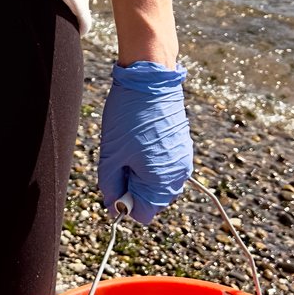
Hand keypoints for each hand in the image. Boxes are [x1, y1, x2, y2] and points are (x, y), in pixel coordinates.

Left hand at [98, 58, 191, 224]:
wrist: (150, 80)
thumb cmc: (128, 117)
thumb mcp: (111, 155)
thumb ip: (110, 186)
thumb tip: (113, 208)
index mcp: (161, 183)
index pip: (143, 215)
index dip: (124, 203)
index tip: (115, 180)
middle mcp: (178, 176)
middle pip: (151, 200)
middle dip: (133, 187)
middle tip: (121, 160)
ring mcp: (183, 161)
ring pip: (157, 183)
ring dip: (141, 174)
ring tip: (130, 148)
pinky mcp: (183, 147)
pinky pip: (164, 167)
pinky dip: (150, 161)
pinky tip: (140, 140)